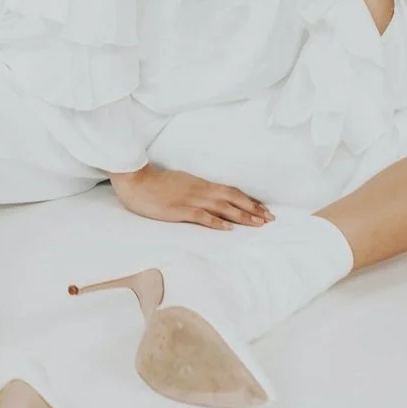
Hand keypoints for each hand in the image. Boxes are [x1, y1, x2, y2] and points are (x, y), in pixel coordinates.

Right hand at [110, 163, 275, 229]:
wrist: (135, 179)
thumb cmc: (155, 183)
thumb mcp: (180, 183)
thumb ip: (195, 190)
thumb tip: (210, 198)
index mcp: (200, 184)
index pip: (230, 191)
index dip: (248, 200)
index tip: (264, 208)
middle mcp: (200, 190)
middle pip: (232, 198)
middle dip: (253, 208)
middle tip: (270, 218)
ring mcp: (190, 199)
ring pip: (222, 207)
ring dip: (241, 215)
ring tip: (258, 223)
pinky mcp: (178, 209)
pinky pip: (200, 215)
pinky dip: (215, 221)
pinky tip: (227, 228)